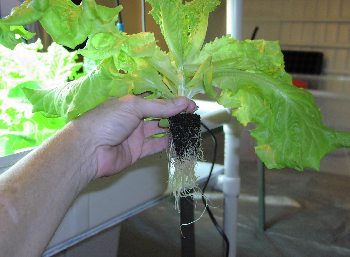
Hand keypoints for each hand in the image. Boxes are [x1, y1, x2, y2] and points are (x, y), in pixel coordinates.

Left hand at [72, 95, 196, 178]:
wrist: (89, 150)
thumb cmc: (107, 121)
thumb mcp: (134, 106)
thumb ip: (160, 106)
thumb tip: (184, 102)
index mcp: (131, 103)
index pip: (156, 99)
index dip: (172, 100)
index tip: (189, 103)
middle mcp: (134, 118)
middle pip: (159, 114)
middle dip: (175, 114)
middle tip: (192, 114)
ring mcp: (135, 135)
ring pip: (158, 129)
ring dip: (173, 128)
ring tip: (189, 126)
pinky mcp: (136, 151)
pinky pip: (154, 146)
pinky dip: (167, 142)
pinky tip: (178, 139)